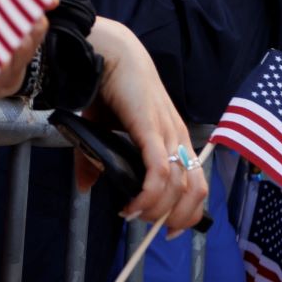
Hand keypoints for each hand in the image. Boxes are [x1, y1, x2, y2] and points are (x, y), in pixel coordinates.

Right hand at [83, 19, 208, 233]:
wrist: (111, 51)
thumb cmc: (109, 87)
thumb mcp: (103, 129)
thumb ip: (95, 159)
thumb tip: (84, 187)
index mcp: (175, 138)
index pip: (197, 185)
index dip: (189, 213)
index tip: (168, 230)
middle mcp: (179, 138)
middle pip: (196, 192)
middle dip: (177, 219)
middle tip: (152, 229)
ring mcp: (168, 133)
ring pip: (179, 187)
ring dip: (158, 210)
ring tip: (133, 214)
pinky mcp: (152, 129)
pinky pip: (159, 172)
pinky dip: (149, 195)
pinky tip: (132, 205)